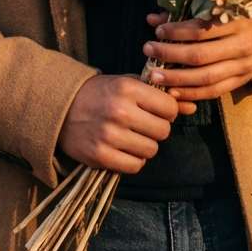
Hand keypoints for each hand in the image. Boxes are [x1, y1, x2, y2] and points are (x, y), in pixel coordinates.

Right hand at [57, 73, 192, 173]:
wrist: (60, 108)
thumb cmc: (99, 94)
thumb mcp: (127, 84)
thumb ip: (159, 95)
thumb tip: (191, 107)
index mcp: (128, 88)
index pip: (169, 108)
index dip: (168, 111)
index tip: (158, 111)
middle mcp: (120, 111)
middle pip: (163, 131)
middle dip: (157, 129)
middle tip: (144, 125)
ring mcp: (109, 135)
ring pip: (151, 150)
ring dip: (146, 146)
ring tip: (132, 136)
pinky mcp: (100, 156)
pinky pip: (135, 166)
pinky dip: (133, 160)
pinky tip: (123, 148)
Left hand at [142, 9, 251, 100]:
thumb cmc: (242, 15)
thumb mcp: (221, 7)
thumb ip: (187, 12)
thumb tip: (152, 19)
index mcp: (238, 21)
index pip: (202, 29)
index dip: (177, 32)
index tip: (158, 31)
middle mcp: (242, 45)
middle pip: (201, 55)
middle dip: (170, 55)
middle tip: (148, 50)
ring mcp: (244, 66)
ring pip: (206, 77)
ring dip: (177, 78)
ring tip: (154, 75)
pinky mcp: (242, 81)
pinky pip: (214, 91)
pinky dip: (192, 93)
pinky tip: (173, 90)